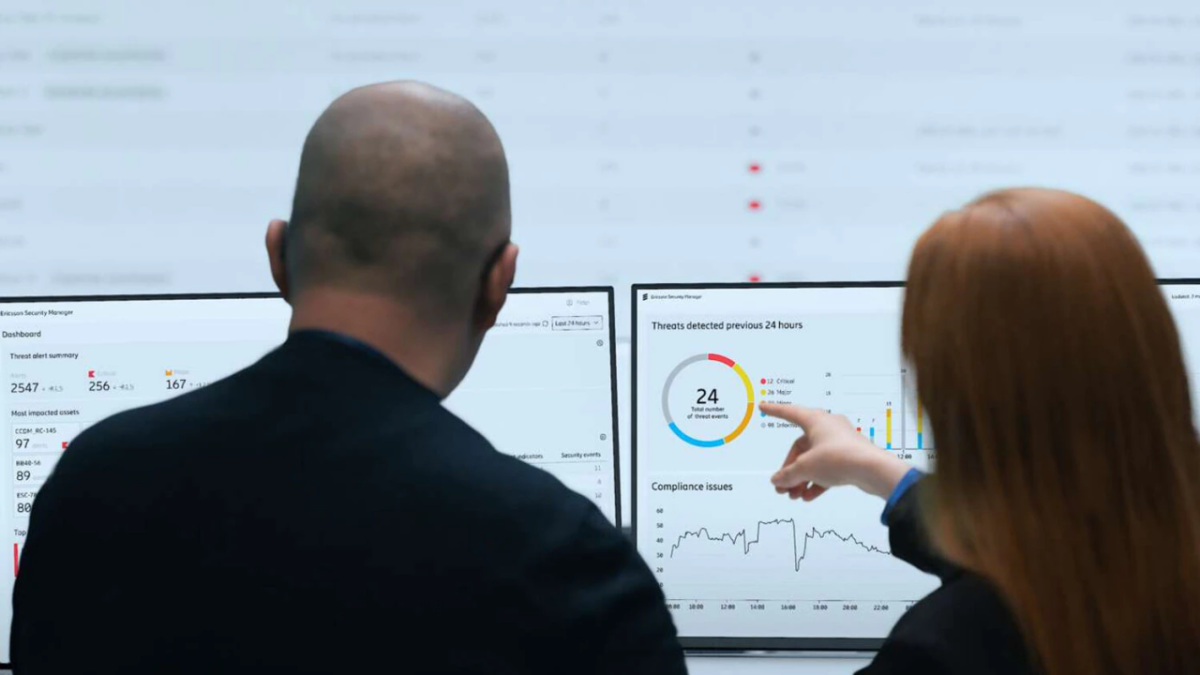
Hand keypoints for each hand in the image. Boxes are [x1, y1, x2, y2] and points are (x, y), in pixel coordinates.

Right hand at [760, 403, 911, 500]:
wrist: (873, 470)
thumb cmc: (839, 458)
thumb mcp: (806, 467)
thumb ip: (788, 474)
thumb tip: (777, 480)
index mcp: (816, 420)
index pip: (790, 412)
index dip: (775, 410)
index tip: (763, 406)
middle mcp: (828, 428)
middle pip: (801, 448)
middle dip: (790, 469)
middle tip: (782, 487)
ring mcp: (840, 443)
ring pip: (814, 460)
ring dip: (802, 478)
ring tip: (794, 495)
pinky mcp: (849, 457)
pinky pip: (827, 468)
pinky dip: (817, 481)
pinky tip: (808, 497)